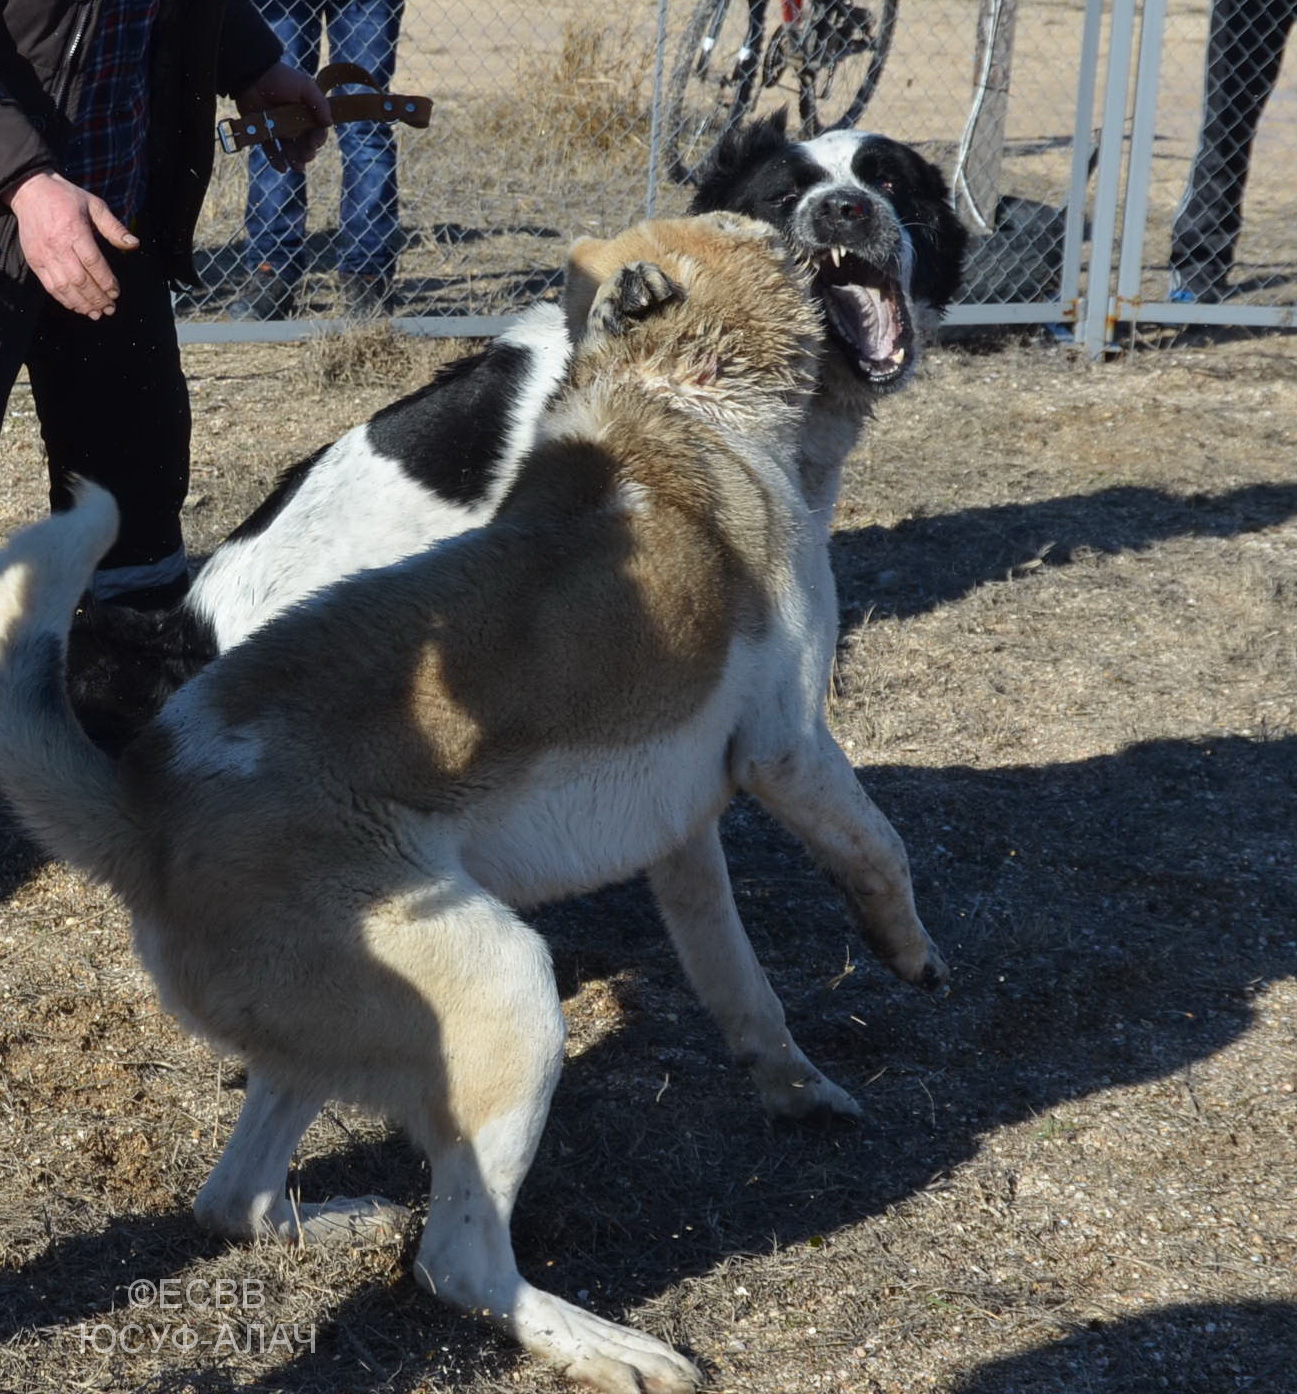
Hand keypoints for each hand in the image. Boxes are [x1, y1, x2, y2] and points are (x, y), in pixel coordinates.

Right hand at [2, 171, 137, 317]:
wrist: (29, 191)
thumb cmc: (65, 198)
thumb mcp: (94, 205)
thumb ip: (114, 227)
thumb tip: (134, 244)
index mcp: (74, 230)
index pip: (93, 263)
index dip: (106, 281)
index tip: (116, 292)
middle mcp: (58, 245)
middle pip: (80, 279)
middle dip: (97, 298)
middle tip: (110, 308)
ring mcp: (44, 254)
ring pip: (65, 287)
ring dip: (82, 304)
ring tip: (97, 313)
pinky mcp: (34, 260)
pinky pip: (50, 286)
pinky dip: (64, 299)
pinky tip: (78, 307)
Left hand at [235, 62, 331, 172]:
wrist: (252, 75)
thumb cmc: (281, 79)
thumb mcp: (305, 86)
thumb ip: (320, 103)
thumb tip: (330, 123)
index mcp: (306, 113)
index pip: (317, 132)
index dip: (318, 140)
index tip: (314, 143)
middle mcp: (294, 122)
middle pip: (305, 144)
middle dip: (307, 153)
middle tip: (305, 156)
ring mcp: (279, 129)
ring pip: (290, 150)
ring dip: (295, 161)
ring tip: (297, 167)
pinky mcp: (264, 132)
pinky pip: (271, 150)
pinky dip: (276, 161)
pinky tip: (282, 169)